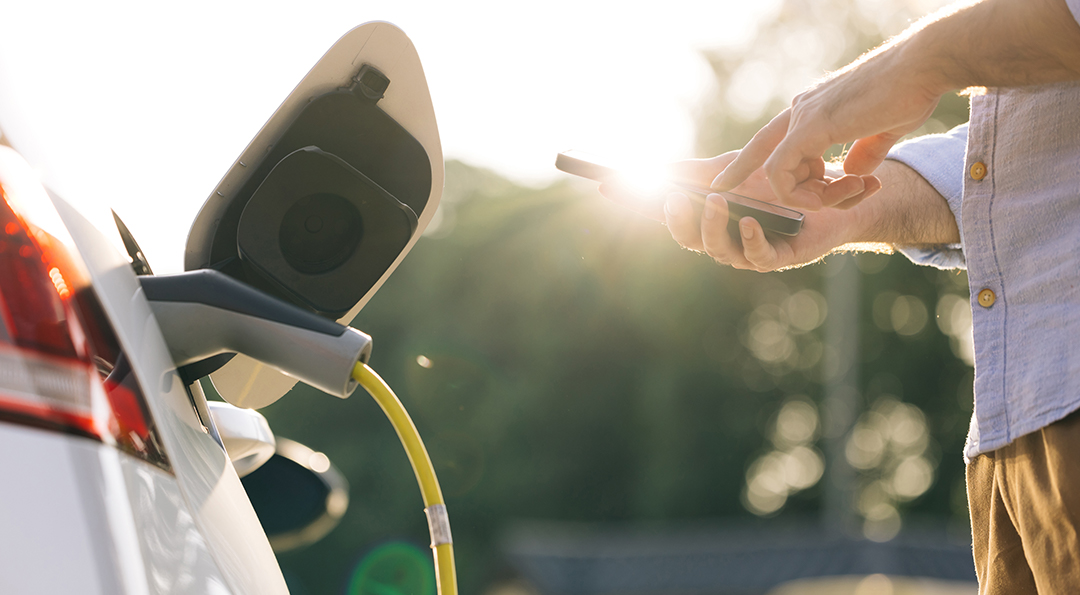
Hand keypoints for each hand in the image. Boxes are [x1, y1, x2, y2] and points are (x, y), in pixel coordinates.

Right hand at [599, 152, 881, 271]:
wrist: (835, 192)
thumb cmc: (782, 180)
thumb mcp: (733, 168)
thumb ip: (694, 171)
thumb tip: (651, 170)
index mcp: (706, 216)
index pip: (663, 212)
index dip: (635, 202)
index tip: (607, 185)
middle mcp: (721, 237)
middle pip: (686, 237)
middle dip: (676, 220)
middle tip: (674, 199)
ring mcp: (747, 249)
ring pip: (717, 249)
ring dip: (712, 227)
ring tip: (717, 202)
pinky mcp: (777, 257)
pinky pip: (756, 256)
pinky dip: (749, 239)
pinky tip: (746, 220)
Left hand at [712, 46, 942, 210]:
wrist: (925, 65)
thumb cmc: (911, 91)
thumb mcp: (883, 130)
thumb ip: (865, 151)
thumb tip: (854, 173)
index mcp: (813, 110)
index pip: (769, 141)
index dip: (745, 163)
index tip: (724, 184)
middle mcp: (801, 110)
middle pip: (766, 158)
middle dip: (775, 190)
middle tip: (819, 201)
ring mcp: (803, 116)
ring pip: (776, 173)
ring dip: (809, 197)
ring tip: (850, 192)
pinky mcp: (811, 126)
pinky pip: (781, 171)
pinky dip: (799, 193)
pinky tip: (830, 196)